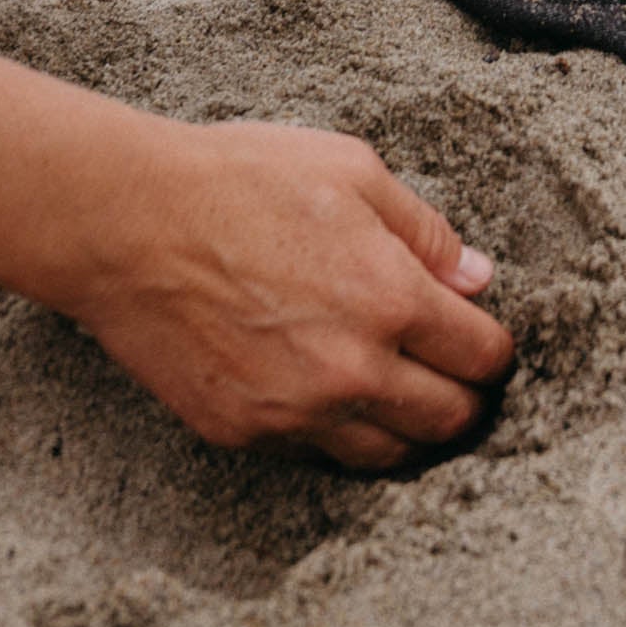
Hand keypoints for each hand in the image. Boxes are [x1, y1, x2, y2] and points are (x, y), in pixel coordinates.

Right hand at [65, 119, 513, 469]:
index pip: (482, 356)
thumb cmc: (242, 180)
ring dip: (410, 428)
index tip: (485, 337)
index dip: (495, 348)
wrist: (130, 223)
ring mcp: (294, 410)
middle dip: (467, 397)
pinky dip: (341, 432)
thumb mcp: (354, 171)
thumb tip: (476, 279)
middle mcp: (351, 369)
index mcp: (391, 298)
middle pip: (448, 420)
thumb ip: (425, 232)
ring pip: (388, 455)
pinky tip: (337, 393)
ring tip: (406, 392)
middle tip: (457, 372)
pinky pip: (318, 454)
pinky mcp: (244, 431)